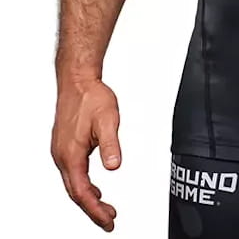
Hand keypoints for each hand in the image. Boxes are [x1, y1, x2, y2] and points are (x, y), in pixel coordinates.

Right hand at [51, 79, 121, 231]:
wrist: (78, 81)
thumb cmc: (92, 97)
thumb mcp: (108, 120)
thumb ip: (111, 144)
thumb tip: (114, 165)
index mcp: (71, 154)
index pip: (82, 192)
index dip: (95, 210)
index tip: (109, 220)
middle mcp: (62, 156)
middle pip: (76, 193)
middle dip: (92, 209)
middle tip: (109, 219)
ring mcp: (61, 152)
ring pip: (73, 184)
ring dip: (88, 198)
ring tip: (105, 207)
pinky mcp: (64, 146)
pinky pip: (73, 173)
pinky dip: (84, 184)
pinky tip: (94, 186)